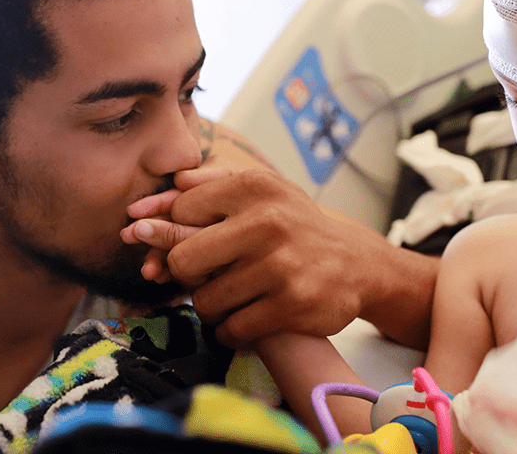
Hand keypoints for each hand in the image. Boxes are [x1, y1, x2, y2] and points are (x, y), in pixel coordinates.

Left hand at [126, 169, 386, 346]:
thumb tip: (159, 195)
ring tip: (232, 297)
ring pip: (205, 300)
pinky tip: (244, 320)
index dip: (175, 231)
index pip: (181, 210)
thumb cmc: (296, 226)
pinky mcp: (290, 306)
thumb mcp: (262, 192)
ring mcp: (279, 267)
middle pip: (184, 261)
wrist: (357, 263)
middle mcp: (267, 223)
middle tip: (206, 275)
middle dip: (187, 274)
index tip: (187, 243)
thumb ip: (208, 185)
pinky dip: (230, 331)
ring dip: (211, 306)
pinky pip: (231, 329)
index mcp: (255, 187)